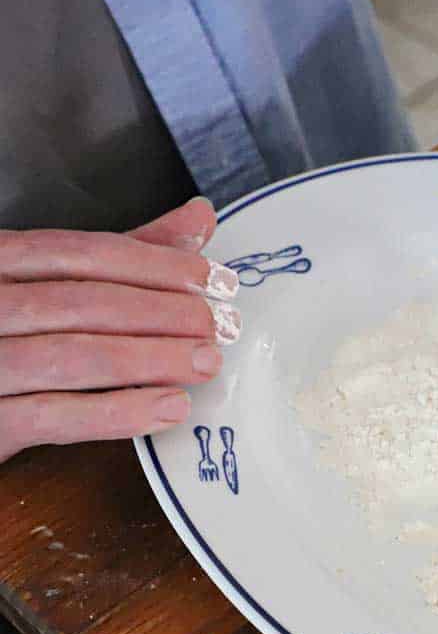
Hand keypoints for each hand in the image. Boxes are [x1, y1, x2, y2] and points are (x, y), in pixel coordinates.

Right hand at [0, 197, 240, 462]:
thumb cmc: (3, 336)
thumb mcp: (52, 284)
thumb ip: (124, 255)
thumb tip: (199, 218)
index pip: (84, 252)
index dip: (156, 264)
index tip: (215, 280)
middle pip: (82, 301)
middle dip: (162, 312)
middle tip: (220, 326)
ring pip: (71, 355)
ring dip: (150, 359)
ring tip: (205, 363)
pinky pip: (51, 415)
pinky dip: (115, 412)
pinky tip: (167, 407)